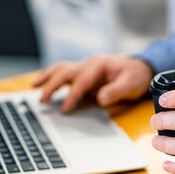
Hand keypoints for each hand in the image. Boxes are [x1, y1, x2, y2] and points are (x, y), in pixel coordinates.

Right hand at [32, 55, 154, 112]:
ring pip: (61, 69)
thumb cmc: (136, 75)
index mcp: (99, 64)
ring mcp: (85, 67)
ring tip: (34, 86)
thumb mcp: (131, 84)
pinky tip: (42, 84)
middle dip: (52, 85)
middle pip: (65, 72)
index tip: (65, 109)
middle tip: (42, 100)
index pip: (81, 81)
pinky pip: (64, 74)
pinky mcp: (83, 74)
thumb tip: (101, 98)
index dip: (72, 96)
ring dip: (47, 77)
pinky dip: (52, 77)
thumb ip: (116, 90)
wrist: (140, 68)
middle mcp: (89, 63)